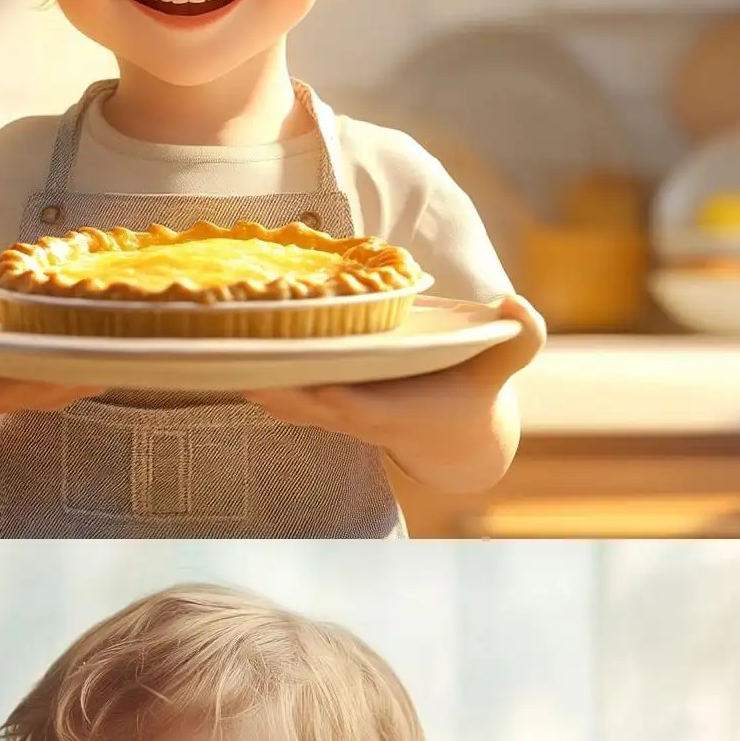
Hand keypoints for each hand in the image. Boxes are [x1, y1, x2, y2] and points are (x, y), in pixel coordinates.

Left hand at [242, 295, 544, 479]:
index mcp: (402, 411)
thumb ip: (521, 337)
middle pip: (315, 408)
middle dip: (283, 393)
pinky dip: (261, 380)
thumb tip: (518, 304)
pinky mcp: (323, 406)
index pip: (370, 408)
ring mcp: (338, 414)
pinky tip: (223, 359)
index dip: (346, 402)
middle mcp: (362, 416)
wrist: (454, 436)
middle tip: (246, 373)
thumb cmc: (477, 388)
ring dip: (260, 388)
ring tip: (218, 363)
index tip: (323, 390)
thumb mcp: (506, 361)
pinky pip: (285, 396)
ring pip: (292, 405)